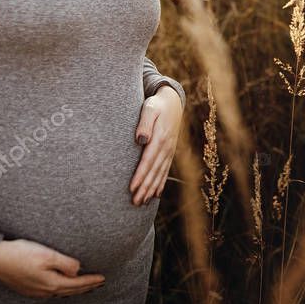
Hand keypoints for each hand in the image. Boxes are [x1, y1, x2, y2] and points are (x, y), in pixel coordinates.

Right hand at [0, 239, 104, 297]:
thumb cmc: (20, 254)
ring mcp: (36, 291)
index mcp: (52, 283)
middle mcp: (45, 291)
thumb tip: (78, 271)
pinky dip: (62, 289)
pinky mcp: (28, 288)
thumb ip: (65, 263)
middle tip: (99, 283)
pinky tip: (61, 285)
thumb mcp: (47, 255)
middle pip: (71, 291)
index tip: (103, 278)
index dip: (91, 281)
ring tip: (84, 286)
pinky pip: (51, 292)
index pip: (78, 284)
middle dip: (86, 287)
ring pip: (61, 292)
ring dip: (74, 289)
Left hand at [130, 85, 182, 204]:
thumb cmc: (157, 104)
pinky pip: (165, 171)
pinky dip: (160, 183)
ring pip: (159, 174)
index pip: (148, 161)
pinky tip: (155, 194)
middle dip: (144, 188)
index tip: (132, 188)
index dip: (140, 175)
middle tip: (134, 202)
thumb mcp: (149, 108)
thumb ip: (145, 123)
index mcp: (160, 138)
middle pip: (153, 171)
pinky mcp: (169, 152)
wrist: (172, 102)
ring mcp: (169, 151)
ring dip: (151, 189)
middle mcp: (166, 147)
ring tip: (141, 202)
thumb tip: (141, 140)